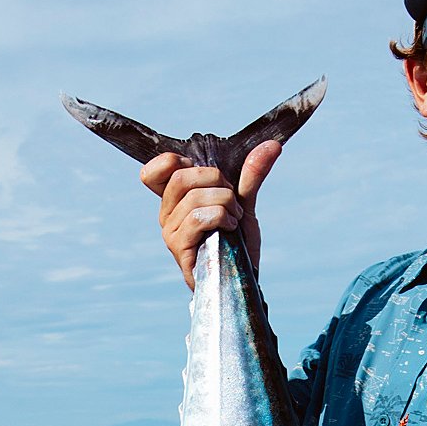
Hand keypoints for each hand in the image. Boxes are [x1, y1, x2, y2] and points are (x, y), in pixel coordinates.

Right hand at [141, 139, 280, 287]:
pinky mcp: (179, 249)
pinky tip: (230, 228)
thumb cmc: (237, 244)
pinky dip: (221, 217)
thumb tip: (272, 146)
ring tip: (234, 219)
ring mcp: (170, 232)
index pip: (154, 171)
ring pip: (194, 197)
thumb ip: (251, 174)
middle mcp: (167, 214)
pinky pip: (198, 219)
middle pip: (181, 176)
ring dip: (225, 203)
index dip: (174, 162)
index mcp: (176, 199)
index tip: (205, 176)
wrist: (241, 280)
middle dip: (216, 181)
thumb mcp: (244, 202)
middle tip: (232, 200)